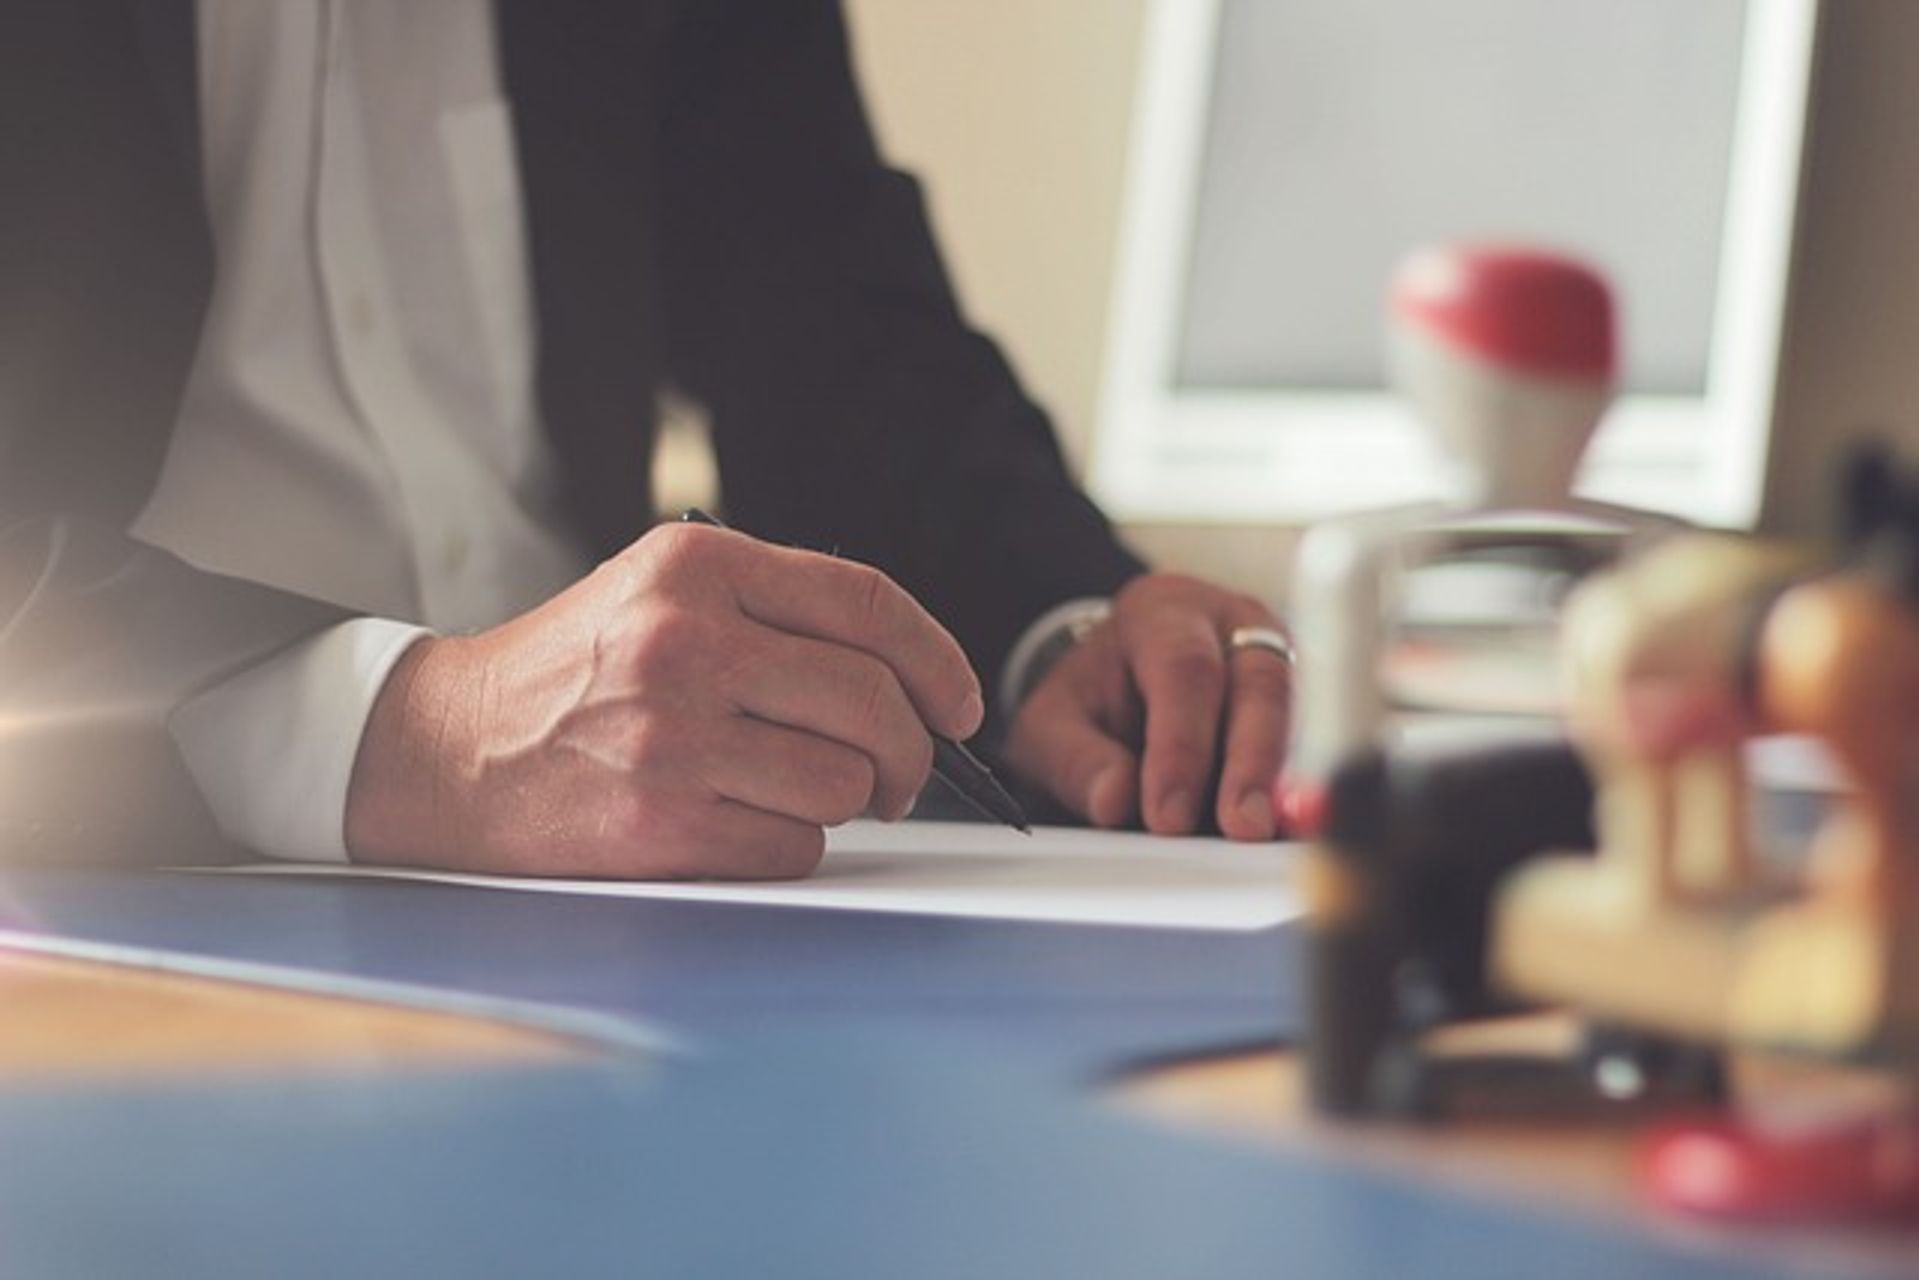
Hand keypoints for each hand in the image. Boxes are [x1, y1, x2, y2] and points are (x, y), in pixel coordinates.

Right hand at [343, 522, 982, 878]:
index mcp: (696, 565)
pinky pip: (793, 845)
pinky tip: (749, 822)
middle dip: (911, 749)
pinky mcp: (661, 821)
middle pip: (873, 700)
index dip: (938, 658)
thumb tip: (911, 676)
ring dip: (850, 802)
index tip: (961, 703)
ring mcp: (672, 734)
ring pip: (844, 782)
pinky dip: (792, 843)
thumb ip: (775, 612)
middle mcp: (686, 640)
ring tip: (813, 794)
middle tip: (901, 771)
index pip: (866, 601)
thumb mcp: (660, 594)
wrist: (449, 750)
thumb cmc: (575, 673)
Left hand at [1002, 574, 1290, 839]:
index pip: (1184, 670)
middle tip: (1241, 827)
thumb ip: (1075, 760)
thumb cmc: (1092, 696)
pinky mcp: (1297, 702)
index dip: (1182, 746)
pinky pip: (1307, 742)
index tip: (1168, 815)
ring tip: (1265, 834)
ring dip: (1281, 779)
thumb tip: (1115, 801)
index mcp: (1164, 611)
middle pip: (1259, 684)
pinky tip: (1286, 827)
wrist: (1120, 678)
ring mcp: (1275, 658)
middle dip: (1251, 762)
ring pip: (1295, 713)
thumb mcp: (1052, 722)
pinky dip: (1296, 787)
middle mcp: (1232, 624)